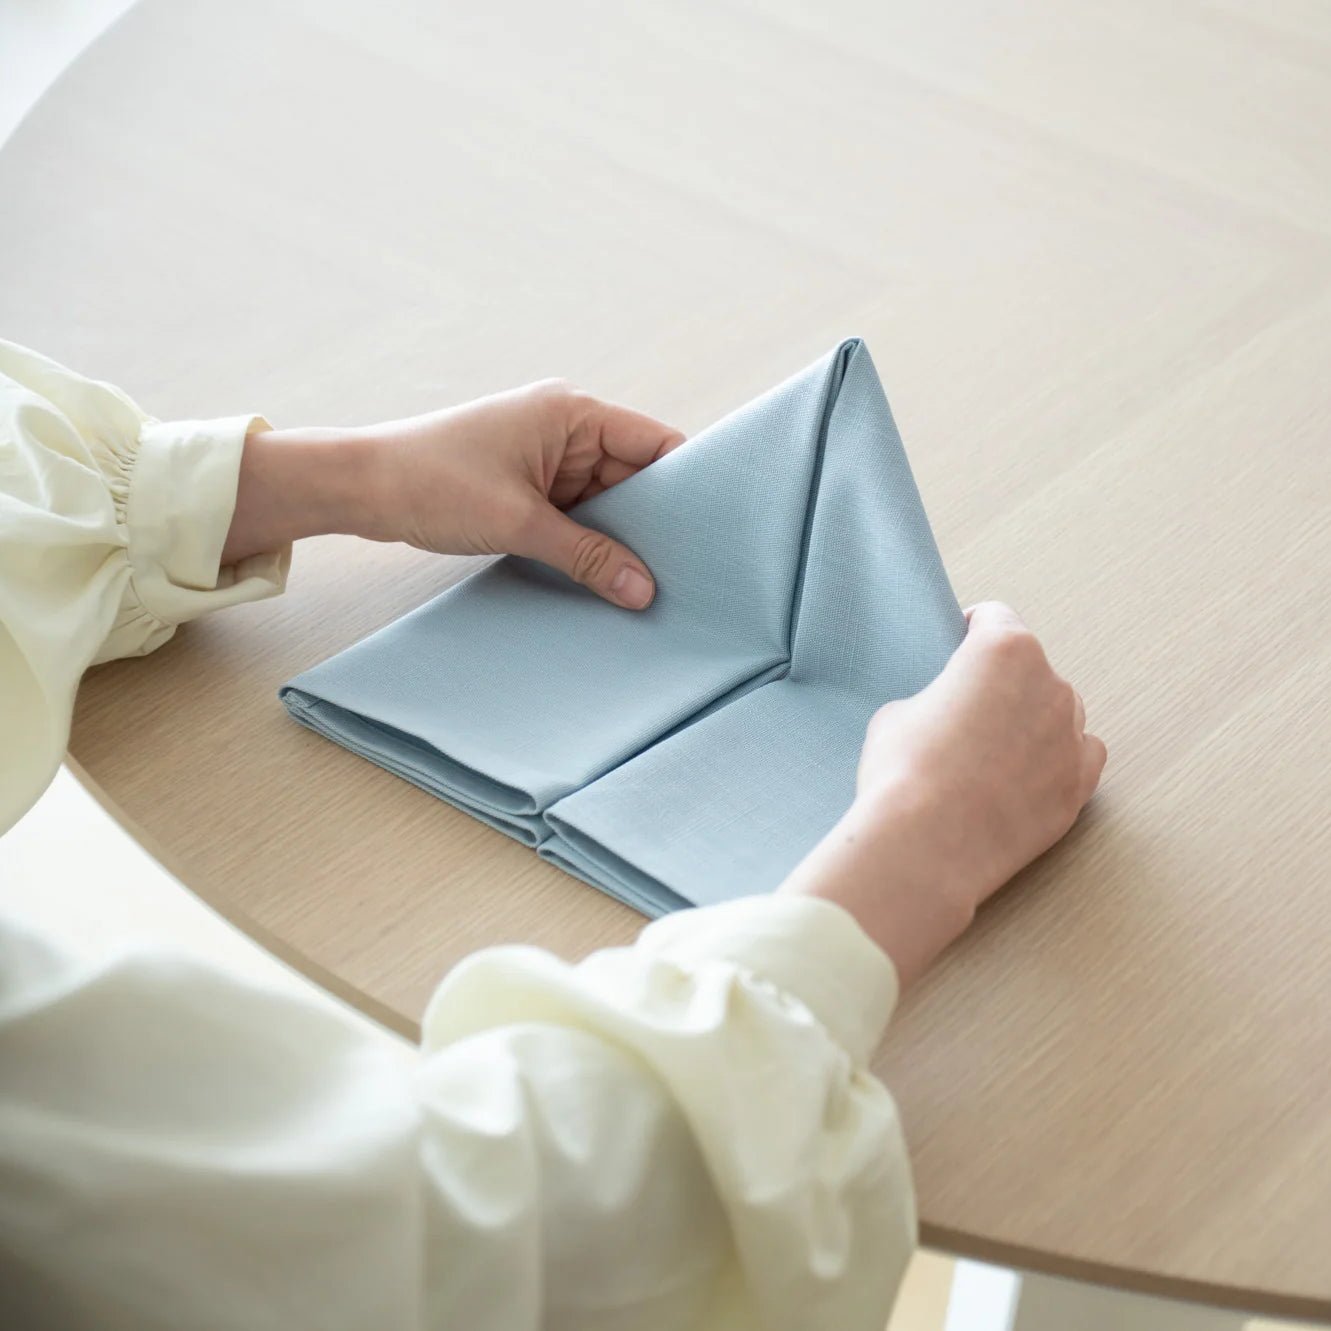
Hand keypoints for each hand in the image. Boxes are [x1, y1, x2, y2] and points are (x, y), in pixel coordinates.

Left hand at [222, 381, 684, 608]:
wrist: (362, 487)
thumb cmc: (432, 483)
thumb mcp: (519, 523)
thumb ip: (587, 555)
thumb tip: (643, 590)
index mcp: (572, 412)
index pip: (656, 443)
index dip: (689, 484)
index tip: (714, 530)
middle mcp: (567, 427)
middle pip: (636, 476)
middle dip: (655, 522)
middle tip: (686, 570)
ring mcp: (548, 457)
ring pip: (608, 500)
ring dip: (621, 537)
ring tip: (650, 581)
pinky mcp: (529, 484)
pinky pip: (578, 512)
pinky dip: (591, 540)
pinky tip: (607, 574)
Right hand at [780, 603, 1105, 986]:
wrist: (926, 845)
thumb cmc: (904, 772)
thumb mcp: (897, 713)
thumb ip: (936, 697)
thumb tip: (947, 712)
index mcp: (1004, 650)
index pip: (995, 617)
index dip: (970, 631)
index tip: (960, 645)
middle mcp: (1050, 684)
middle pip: (1030, 668)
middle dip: (1002, 684)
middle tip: (966, 714)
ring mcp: (1071, 736)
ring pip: (1058, 712)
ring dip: (1031, 721)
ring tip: (990, 754)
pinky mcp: (1079, 785)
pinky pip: (1079, 755)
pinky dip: (1056, 759)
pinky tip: (1022, 777)